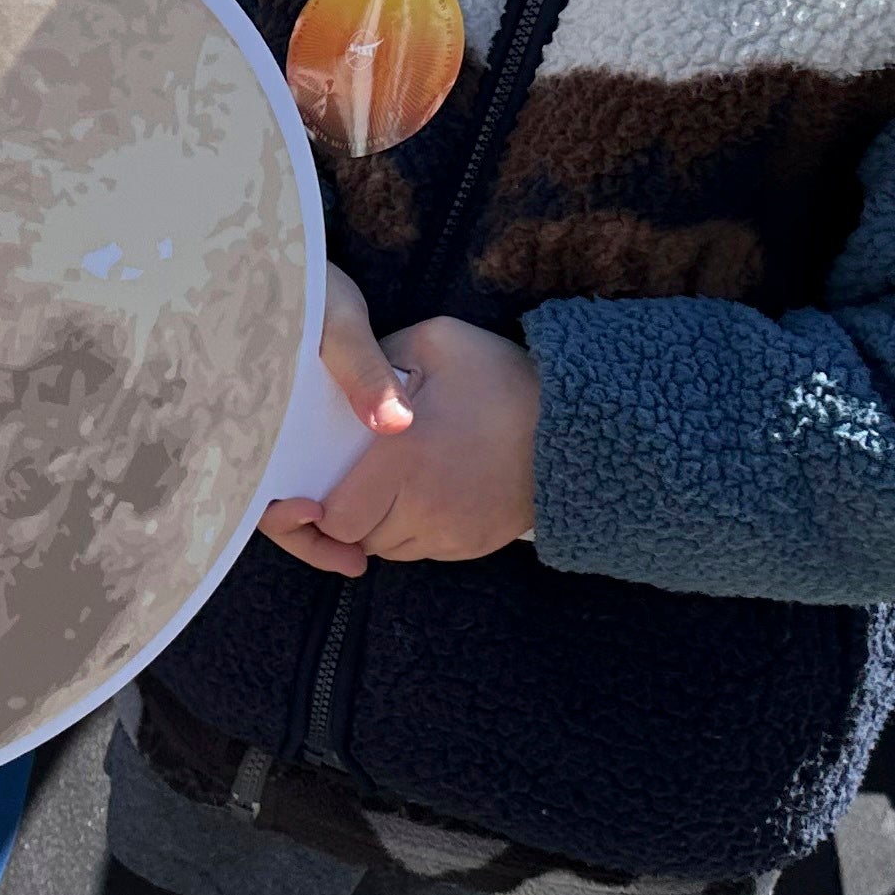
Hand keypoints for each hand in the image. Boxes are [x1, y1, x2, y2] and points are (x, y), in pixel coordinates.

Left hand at [262, 273, 541, 572]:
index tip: (315, 489)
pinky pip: (422, 551)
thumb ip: (377, 361)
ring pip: (388, 549)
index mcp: (404, 459)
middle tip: (351, 481)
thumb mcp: (436, 343)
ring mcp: (453, 533)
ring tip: (389, 484)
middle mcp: (425, 507)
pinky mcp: (474, 545)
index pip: (336, 519)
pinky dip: (411, 530)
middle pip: (357, 540)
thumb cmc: (501, 377)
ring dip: (378, 524)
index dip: (318, 511)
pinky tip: (421, 494)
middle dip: (346, 516)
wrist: (579, 423)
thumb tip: (340, 381)